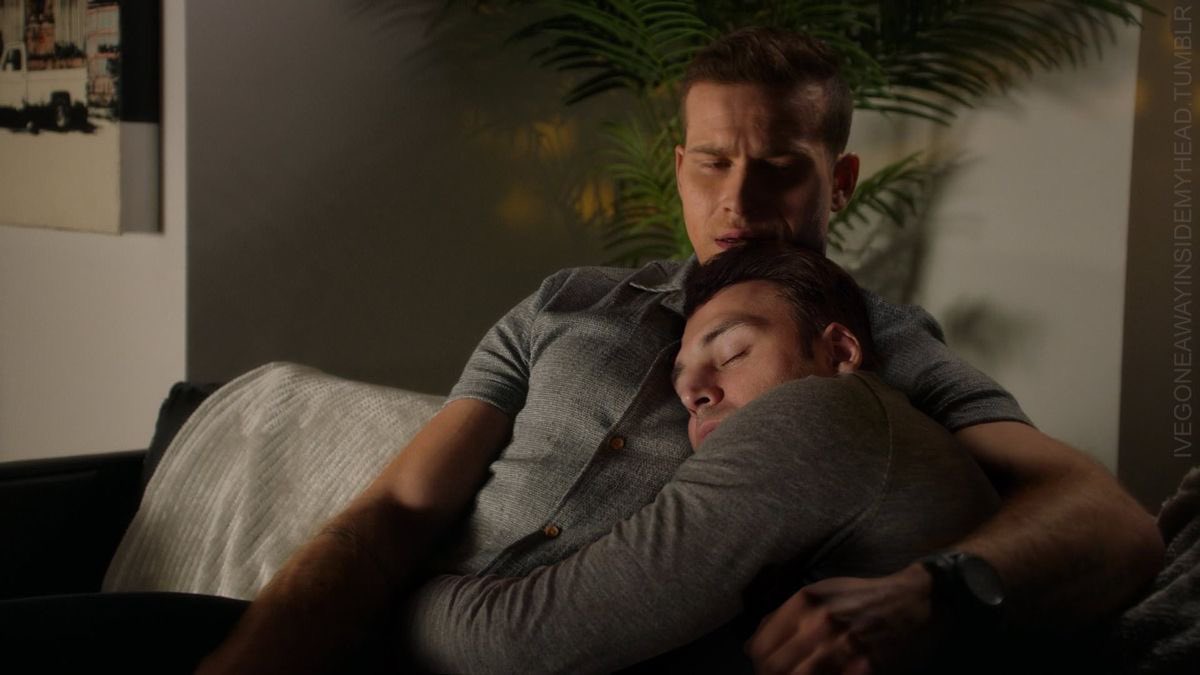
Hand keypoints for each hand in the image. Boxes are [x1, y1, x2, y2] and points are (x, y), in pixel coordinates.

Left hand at [745, 563, 944, 674]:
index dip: (758, 664)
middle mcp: (819, 623)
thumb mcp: (820, 593)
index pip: (760, 647)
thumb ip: (784, 617)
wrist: (914, 601)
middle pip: (773, 669)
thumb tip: (751, 645)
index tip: (765, 670)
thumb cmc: (863, 597)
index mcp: (804, 603)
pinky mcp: (864, 668)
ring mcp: (843, 647)